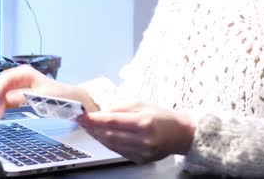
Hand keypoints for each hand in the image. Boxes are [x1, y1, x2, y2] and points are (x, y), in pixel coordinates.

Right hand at [0, 65, 64, 117]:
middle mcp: (20, 77)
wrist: (68, 97)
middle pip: (2, 84)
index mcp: (26, 72)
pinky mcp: (20, 93)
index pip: (6, 78)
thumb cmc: (58, 92)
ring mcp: (20, 85)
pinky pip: (7, 98)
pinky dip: (3, 105)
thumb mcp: (42, 95)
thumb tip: (8, 97)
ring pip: (3, 92)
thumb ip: (24, 95)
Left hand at [76, 103, 194, 163]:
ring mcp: (141, 153)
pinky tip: (103, 136)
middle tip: (81, 121)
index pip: (113, 121)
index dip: (94, 119)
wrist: (182, 134)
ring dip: (98, 137)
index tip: (81, 116)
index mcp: (144, 122)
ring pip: (112, 145)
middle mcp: (143, 140)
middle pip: (109, 135)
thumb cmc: (162, 116)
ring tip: (89, 128)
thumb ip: (122, 107)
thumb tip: (103, 110)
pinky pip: (119, 151)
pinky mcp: (140, 160)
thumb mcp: (143, 104)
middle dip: (93, 129)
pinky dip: (108, 143)